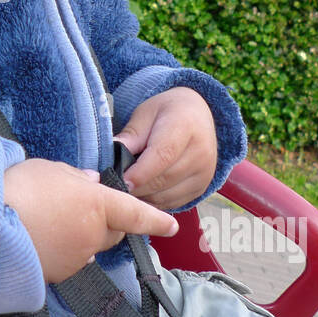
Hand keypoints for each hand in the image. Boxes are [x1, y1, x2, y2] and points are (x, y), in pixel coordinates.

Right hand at [4, 160, 178, 284]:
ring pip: (87, 247)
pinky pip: (66, 260)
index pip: (136, 213)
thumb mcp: (48, 169)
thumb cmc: (18, 189)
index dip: (156, 219)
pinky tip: (37, 237)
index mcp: (97, 205)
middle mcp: (92, 236)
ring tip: (48, 220)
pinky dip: (59, 250)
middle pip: (112, 232)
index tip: (172, 225)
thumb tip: (91, 182)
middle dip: (108, 222)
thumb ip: (75, 177)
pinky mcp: (55, 276)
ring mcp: (74, 259)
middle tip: (84, 207)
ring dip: (78, 235)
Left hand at [114, 87, 217, 210]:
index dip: (139, 172)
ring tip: (124, 188)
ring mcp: (204, 173)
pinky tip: (140, 192)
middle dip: (136, 186)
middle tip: (113, 185)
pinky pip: (171, 203)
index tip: (119, 180)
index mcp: (186, 125)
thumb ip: (131, 136)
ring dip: (142, 196)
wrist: (197, 116)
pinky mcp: (201, 188)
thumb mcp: (144, 114)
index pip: (162, 155)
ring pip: (166, 195)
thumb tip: (113, 158)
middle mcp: (201, 151)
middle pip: (163, 179)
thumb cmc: (166, 113)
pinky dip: (152, 202)